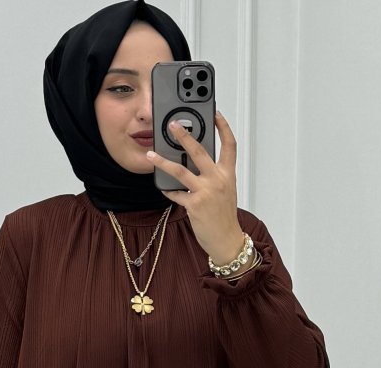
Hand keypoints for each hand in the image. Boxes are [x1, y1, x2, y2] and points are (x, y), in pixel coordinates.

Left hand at [145, 110, 244, 264]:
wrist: (226, 240)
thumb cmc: (225, 217)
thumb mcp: (226, 191)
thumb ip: (215, 175)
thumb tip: (197, 164)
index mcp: (227, 174)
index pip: (229, 145)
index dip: (223, 127)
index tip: (216, 114)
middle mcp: (217, 180)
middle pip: (199, 151)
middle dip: (184, 135)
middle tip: (173, 125)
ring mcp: (205, 192)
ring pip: (180, 171)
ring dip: (163, 161)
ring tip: (151, 155)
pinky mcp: (194, 205)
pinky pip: (176, 194)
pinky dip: (168, 191)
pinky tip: (162, 187)